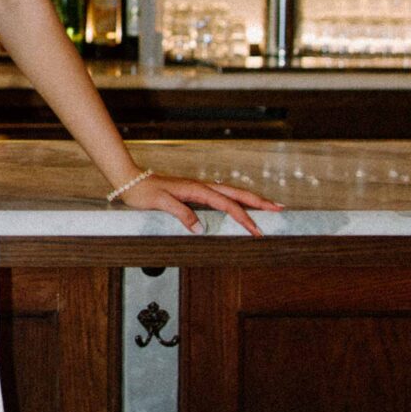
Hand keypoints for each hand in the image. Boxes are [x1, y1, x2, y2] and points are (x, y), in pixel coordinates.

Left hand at [117, 173, 282, 237]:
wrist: (130, 181)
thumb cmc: (143, 192)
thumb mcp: (160, 203)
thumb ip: (181, 214)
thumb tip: (200, 228)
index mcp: (197, 190)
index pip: (227, 205)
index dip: (244, 218)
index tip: (257, 230)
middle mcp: (201, 187)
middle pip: (237, 194)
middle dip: (259, 202)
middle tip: (279, 209)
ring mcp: (199, 189)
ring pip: (231, 193)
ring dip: (250, 200)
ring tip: (268, 206)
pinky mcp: (194, 193)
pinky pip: (221, 196)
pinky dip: (236, 200)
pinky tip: (241, 205)